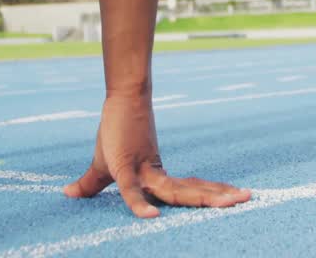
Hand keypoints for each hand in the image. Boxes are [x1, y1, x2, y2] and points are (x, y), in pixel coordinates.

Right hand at [63, 92, 250, 217]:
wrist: (119, 98)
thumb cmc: (114, 132)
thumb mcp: (103, 167)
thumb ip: (91, 185)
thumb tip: (67, 193)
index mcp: (157, 177)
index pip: (189, 190)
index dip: (210, 194)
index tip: (234, 199)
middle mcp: (157, 175)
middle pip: (191, 191)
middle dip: (218, 196)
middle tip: (248, 197)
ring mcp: (144, 171)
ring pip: (178, 192)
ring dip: (208, 196)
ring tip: (238, 200)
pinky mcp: (124, 167)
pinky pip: (131, 192)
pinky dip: (138, 205)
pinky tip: (151, 218)